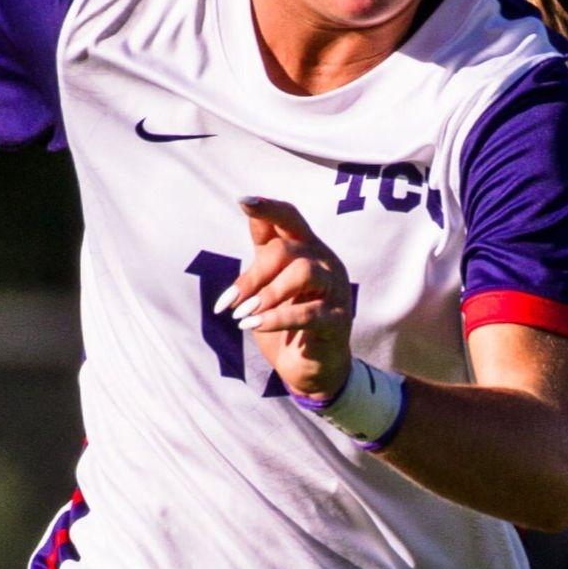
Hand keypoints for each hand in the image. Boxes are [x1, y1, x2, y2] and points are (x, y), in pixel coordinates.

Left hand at [225, 198, 355, 400]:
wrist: (309, 366)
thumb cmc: (286, 320)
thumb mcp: (269, 283)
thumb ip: (264, 251)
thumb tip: (250, 211)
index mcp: (307, 249)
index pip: (290, 218)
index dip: (268, 208)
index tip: (243, 201)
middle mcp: (325, 263)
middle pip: (288, 250)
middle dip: (253, 276)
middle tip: (230, 304)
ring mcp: (336, 290)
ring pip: (304, 272)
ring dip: (267, 294)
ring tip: (242, 316)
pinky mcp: (338, 320)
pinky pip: (309, 312)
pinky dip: (276, 318)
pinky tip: (253, 326)